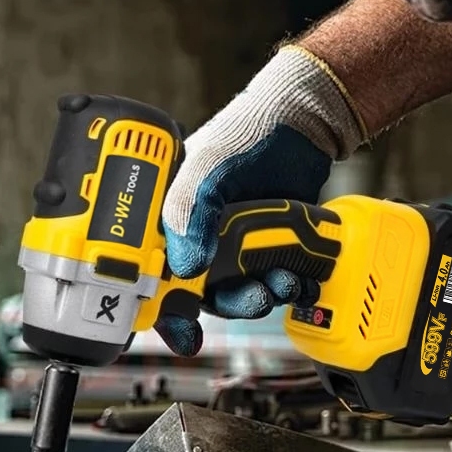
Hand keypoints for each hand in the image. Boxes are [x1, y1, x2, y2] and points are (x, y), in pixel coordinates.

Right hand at [156, 45, 366, 356]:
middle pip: (195, 295)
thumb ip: (189, 211)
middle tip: (251, 299)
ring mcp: (231, 248)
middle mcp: (195, 240)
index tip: (180, 328)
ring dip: (257, 299)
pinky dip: (282, 288)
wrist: (302, 122)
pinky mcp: (265, 251)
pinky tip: (295, 278)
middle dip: (225, 306)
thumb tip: (186, 269)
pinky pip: (267, 283)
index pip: (148, 275)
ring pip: (234, 294)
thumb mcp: (206, 165)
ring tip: (280, 283)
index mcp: (166, 223)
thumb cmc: (244, 131)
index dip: (159, 308)